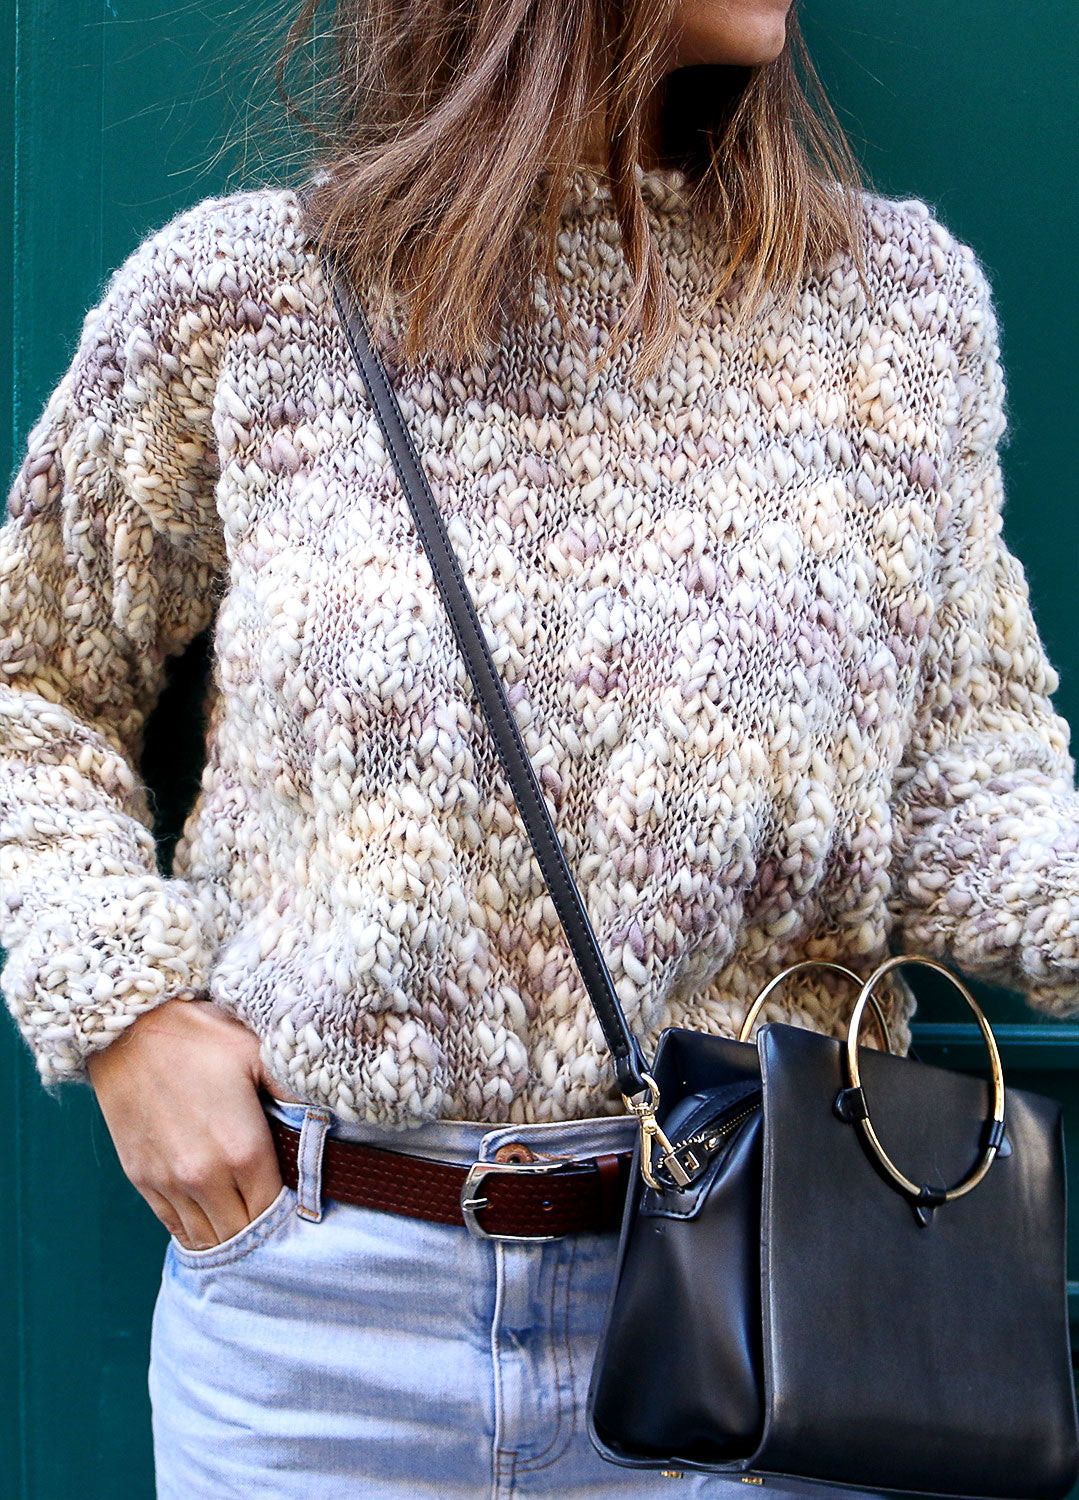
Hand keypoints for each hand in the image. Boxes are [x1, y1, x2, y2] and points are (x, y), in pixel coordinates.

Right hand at [87, 996, 304, 1250]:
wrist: (128, 1032)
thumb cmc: (200, 1037)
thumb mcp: (258, 1054)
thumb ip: (293, 1093)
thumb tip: (326, 1115)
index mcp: (243, 1150)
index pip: (273, 1210)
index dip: (287, 1213)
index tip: (296, 1203)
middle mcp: (205, 1177)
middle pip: (240, 1233)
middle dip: (259, 1229)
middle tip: (273, 1217)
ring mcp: (169, 1182)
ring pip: (206, 1236)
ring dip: (226, 1235)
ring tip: (243, 1222)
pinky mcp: (141, 1179)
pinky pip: (172, 1224)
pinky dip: (193, 1229)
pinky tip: (209, 1221)